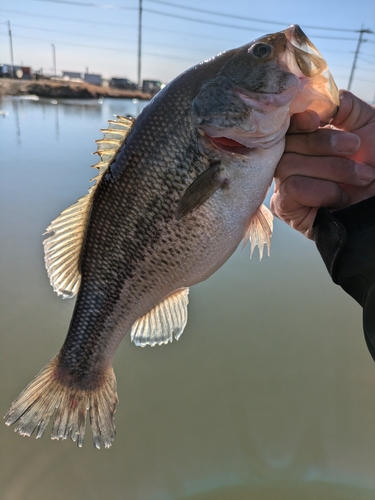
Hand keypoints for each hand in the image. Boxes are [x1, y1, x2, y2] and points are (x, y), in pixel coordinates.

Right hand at [270, 90, 374, 237]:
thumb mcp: (369, 124)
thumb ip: (344, 105)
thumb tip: (320, 99)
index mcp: (306, 139)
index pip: (285, 125)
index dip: (297, 120)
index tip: (316, 120)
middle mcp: (291, 161)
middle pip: (286, 144)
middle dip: (323, 144)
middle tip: (355, 148)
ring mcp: (285, 185)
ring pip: (288, 166)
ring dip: (331, 169)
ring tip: (361, 177)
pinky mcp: (286, 209)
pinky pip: (291, 190)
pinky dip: (321, 190)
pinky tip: (339, 198)